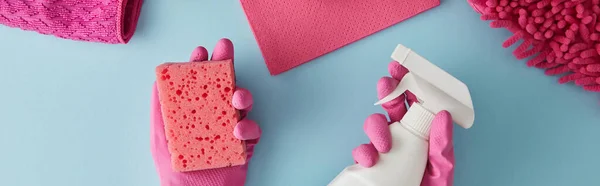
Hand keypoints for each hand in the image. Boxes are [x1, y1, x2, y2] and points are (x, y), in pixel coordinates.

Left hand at [150, 39, 260, 185]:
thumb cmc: (175, 172)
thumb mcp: (161, 138)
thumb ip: (160, 111)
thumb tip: (158, 83)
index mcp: (193, 111)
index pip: (198, 82)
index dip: (200, 65)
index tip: (200, 52)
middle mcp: (213, 116)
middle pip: (222, 85)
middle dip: (225, 65)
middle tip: (225, 52)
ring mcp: (229, 129)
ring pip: (242, 104)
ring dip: (242, 96)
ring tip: (237, 99)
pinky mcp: (243, 145)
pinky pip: (252, 131)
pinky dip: (249, 128)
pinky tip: (238, 131)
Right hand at [351, 61, 454, 185]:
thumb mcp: (442, 174)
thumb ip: (443, 149)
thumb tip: (443, 117)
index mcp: (423, 137)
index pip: (417, 104)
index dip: (408, 83)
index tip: (402, 66)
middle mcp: (403, 140)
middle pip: (392, 108)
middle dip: (387, 92)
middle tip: (386, 84)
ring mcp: (385, 152)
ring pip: (374, 125)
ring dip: (375, 126)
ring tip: (383, 144)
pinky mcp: (369, 166)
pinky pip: (361, 151)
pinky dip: (363, 151)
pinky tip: (371, 159)